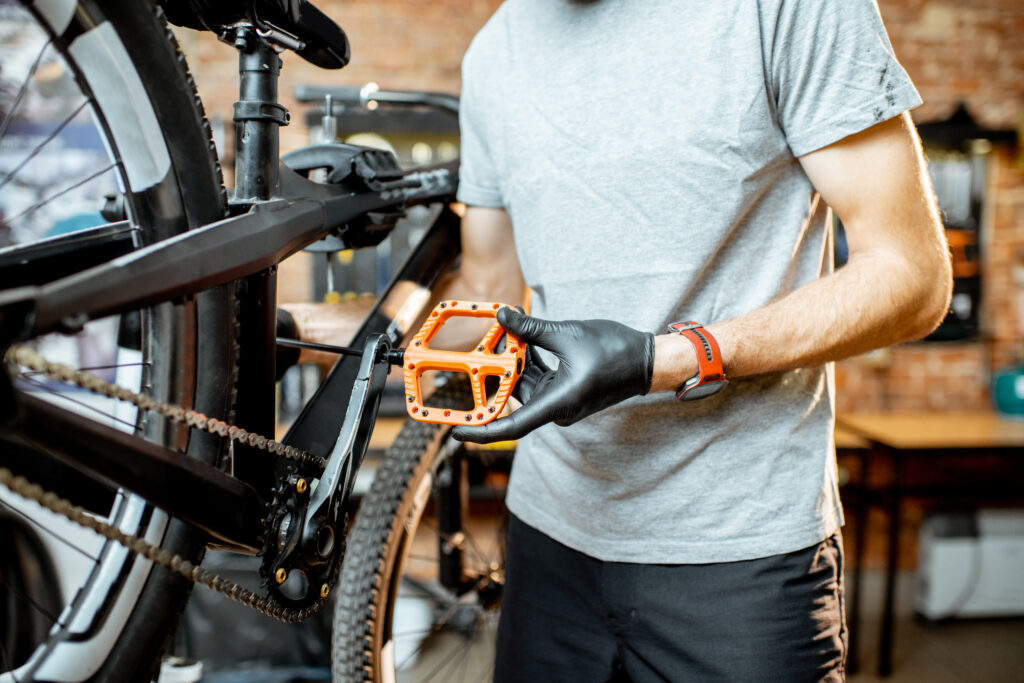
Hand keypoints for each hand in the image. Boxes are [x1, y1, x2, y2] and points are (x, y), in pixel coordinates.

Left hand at [452, 307, 654, 442]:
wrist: (646, 361)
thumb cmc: (615, 350)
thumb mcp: (568, 334)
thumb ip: (531, 328)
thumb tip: (504, 315)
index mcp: (558, 402)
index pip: (512, 427)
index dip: (482, 431)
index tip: (457, 433)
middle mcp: (557, 409)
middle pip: (516, 392)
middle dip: (502, 367)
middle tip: (493, 337)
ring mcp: (561, 402)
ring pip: (526, 383)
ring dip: (517, 360)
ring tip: (512, 332)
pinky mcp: (564, 394)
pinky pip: (538, 380)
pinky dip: (530, 362)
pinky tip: (526, 340)